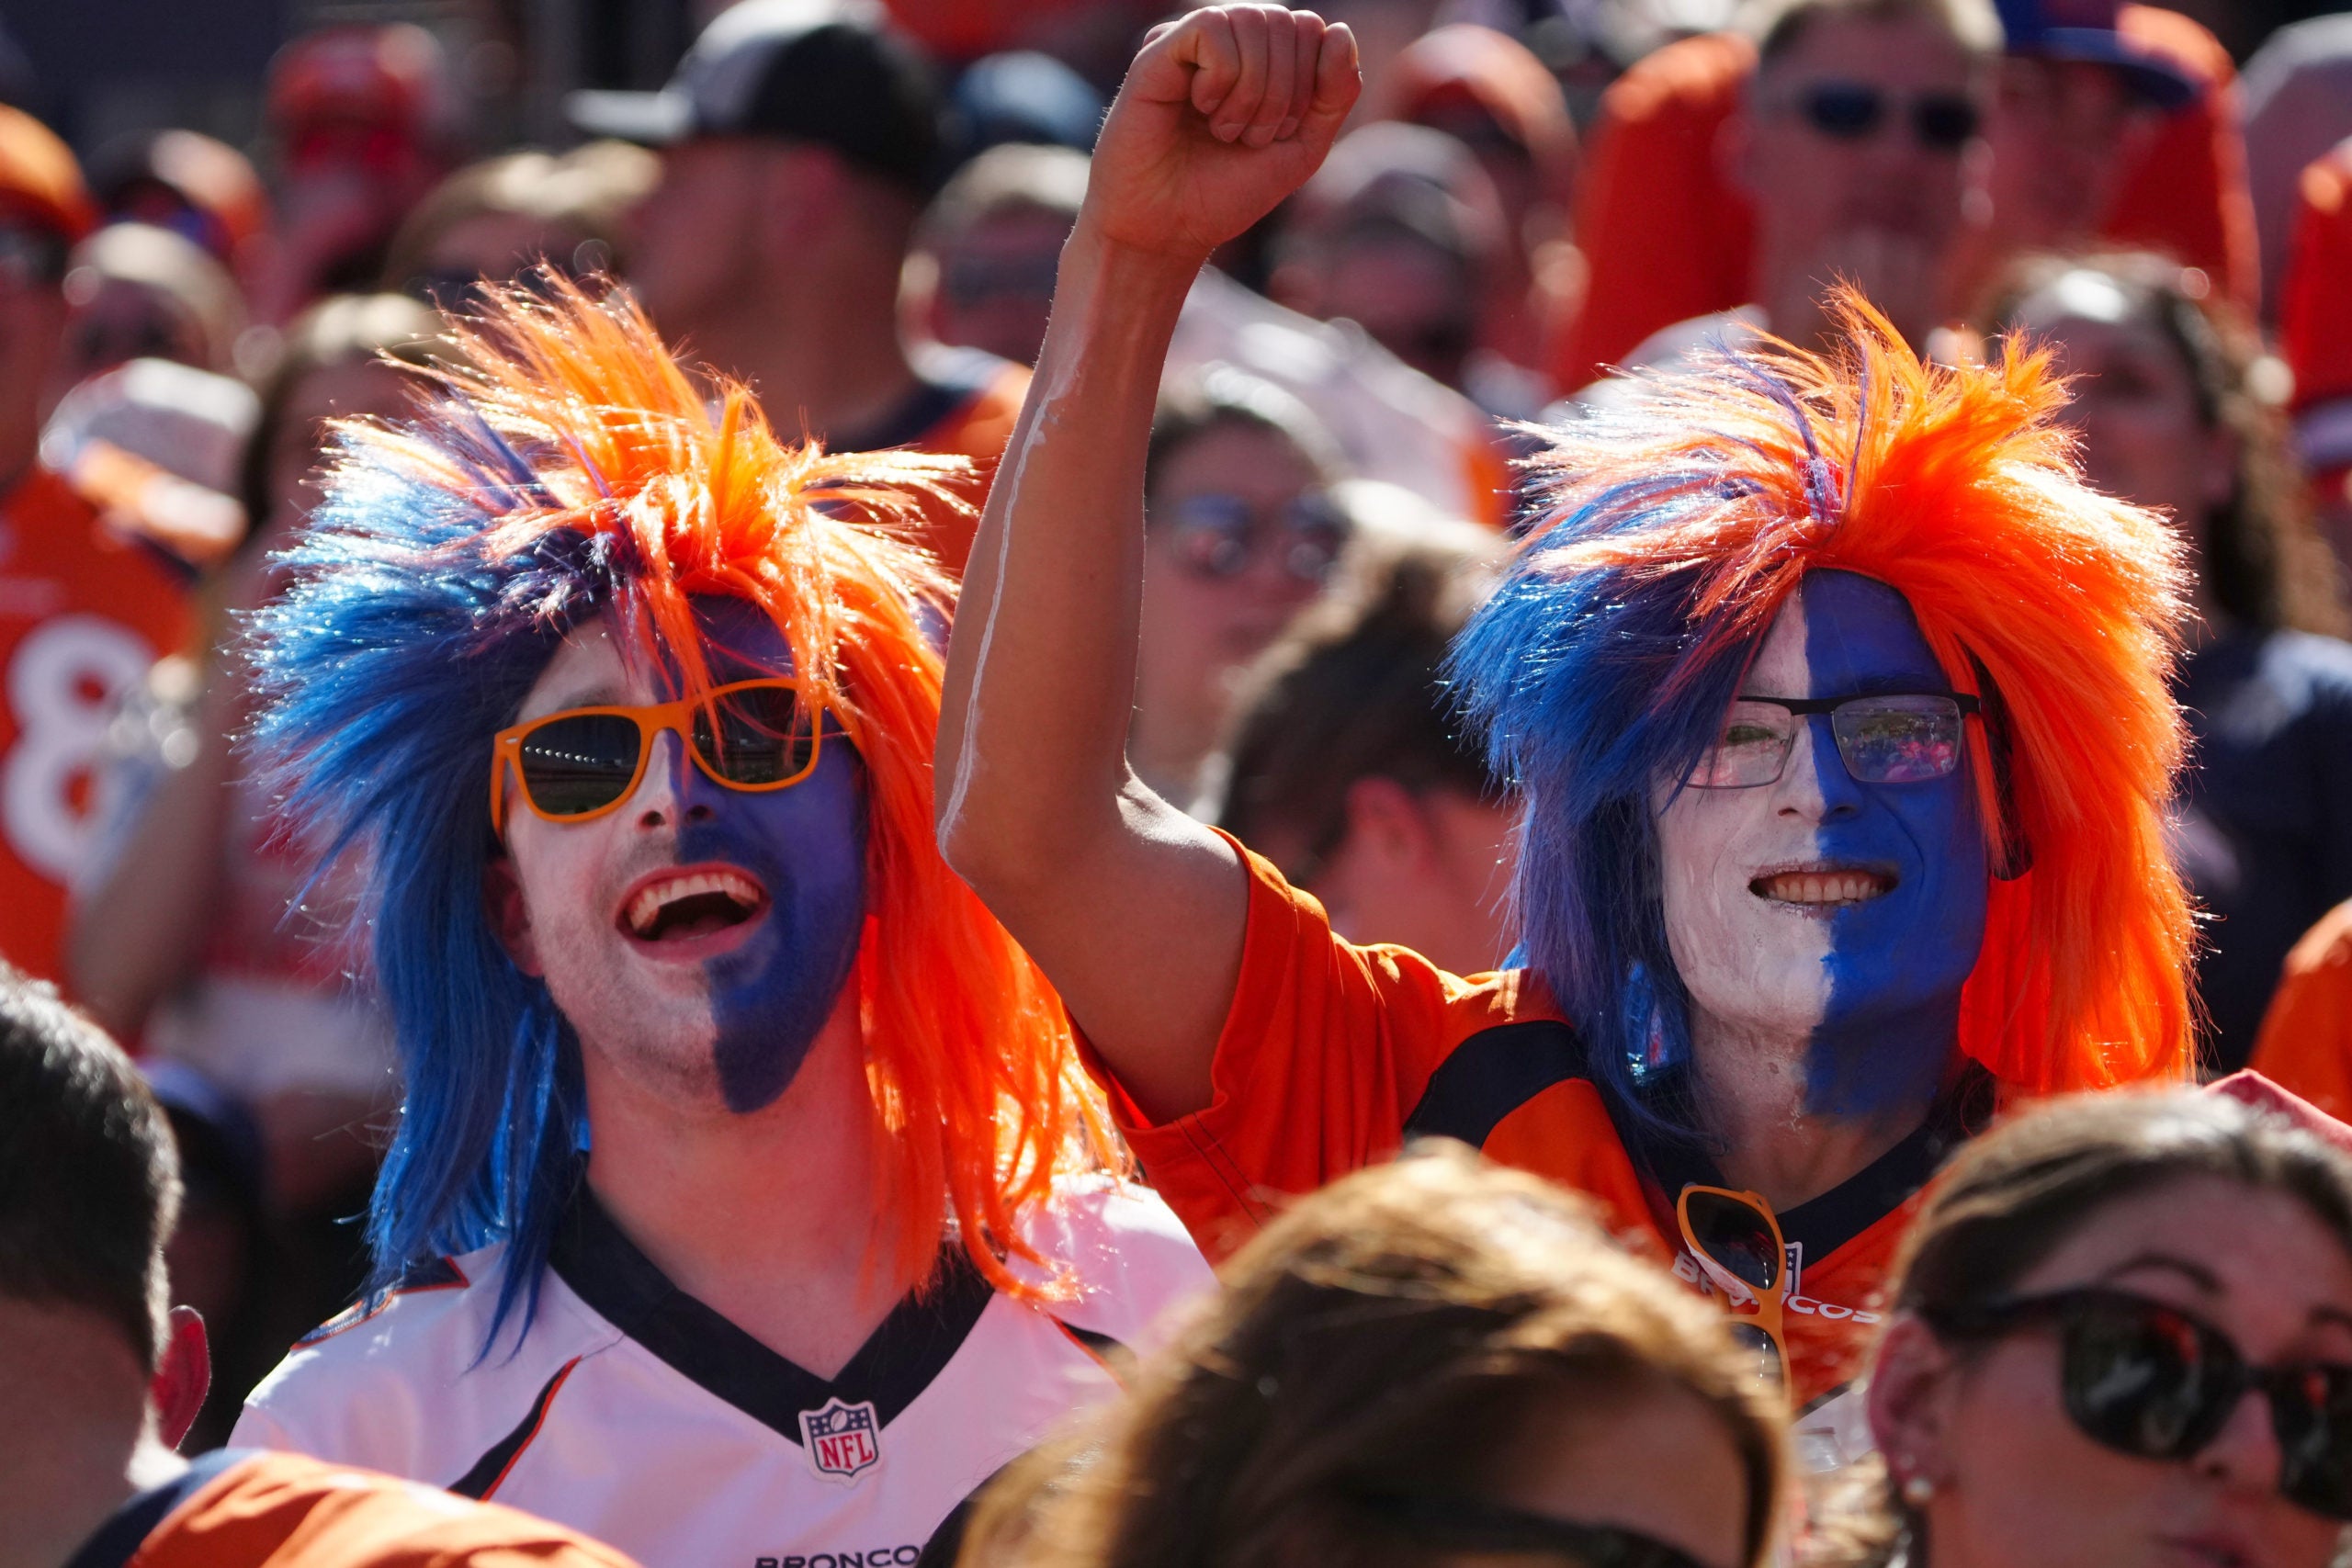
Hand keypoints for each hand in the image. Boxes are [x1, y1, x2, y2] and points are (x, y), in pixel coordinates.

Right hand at [1083, 6, 1358, 265]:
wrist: (1167, 230)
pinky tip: (1200, 107)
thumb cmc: (1225, 192)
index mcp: (1260, 57)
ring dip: (1253, 90)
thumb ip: (1335, 95)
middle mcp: (1227, 40)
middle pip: (1287, 22)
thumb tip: (1341, 33)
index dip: (1310, 83)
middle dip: (1284, 91)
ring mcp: (1191, 42)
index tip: (1279, 133)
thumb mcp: (1301, 149)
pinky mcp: (1157, 49)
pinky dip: (1222, 77)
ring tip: (1224, 130)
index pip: (1310, 29)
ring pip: (1251, 19)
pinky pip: (1212, 28)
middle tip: (1250, 138)